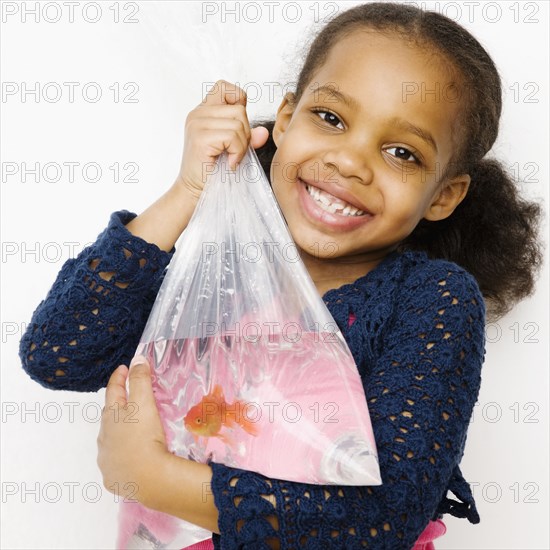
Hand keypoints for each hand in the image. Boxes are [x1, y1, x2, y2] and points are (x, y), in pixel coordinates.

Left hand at [97, 356, 169, 503]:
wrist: (148, 478)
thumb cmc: (145, 436)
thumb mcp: (144, 403)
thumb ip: (140, 380)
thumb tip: (137, 359)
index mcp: (110, 416)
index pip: (113, 390)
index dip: (119, 377)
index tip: (124, 368)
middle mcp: (103, 437)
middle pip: (110, 416)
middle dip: (118, 405)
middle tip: (130, 398)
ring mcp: (107, 459)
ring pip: (111, 440)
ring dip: (119, 431)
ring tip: (133, 429)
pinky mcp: (114, 477)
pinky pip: (116, 461)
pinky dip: (123, 454)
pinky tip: (131, 457)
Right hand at [175, 79, 269, 200]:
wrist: (195, 192)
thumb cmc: (212, 171)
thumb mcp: (233, 149)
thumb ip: (248, 137)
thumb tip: (263, 132)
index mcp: (203, 112)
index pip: (224, 87)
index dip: (238, 102)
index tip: (238, 126)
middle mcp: (198, 114)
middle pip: (238, 109)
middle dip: (245, 132)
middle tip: (235, 151)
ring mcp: (197, 124)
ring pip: (238, 123)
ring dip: (242, 145)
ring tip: (231, 158)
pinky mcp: (200, 138)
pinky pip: (232, 136)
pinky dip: (237, 153)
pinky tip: (229, 163)